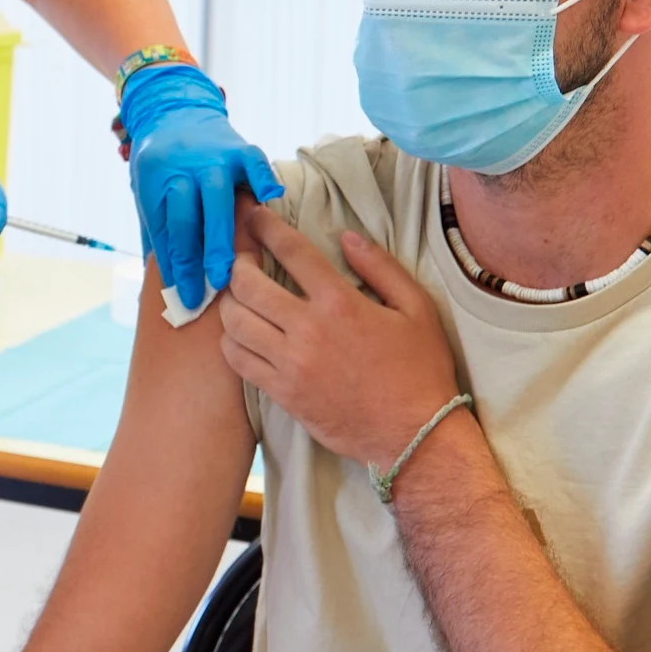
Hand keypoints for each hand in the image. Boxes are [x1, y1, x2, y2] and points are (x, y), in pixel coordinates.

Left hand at [123, 63, 281, 314]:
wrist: (173, 111)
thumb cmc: (163, 168)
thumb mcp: (150, 198)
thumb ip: (162, 235)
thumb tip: (171, 285)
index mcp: (157, 185)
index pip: (167, 231)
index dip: (176, 266)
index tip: (185, 297)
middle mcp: (184, 171)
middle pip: (190, 215)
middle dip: (199, 254)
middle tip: (211, 287)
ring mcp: (213, 158)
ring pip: (217, 196)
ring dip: (223, 233)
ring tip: (233, 266)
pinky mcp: (239, 148)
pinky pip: (253, 163)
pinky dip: (262, 178)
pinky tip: (271, 199)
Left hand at [213, 206, 461, 470]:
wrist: (415, 435)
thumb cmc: (421, 369)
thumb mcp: (417, 308)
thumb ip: (381, 267)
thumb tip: (347, 237)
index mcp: (341, 302)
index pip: (291, 251)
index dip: (266, 227)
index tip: (255, 217)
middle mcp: (309, 330)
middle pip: (247, 285)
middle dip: (237, 263)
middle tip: (240, 259)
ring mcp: (291, 364)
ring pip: (234, 323)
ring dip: (229, 303)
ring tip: (236, 295)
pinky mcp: (282, 394)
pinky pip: (238, 361)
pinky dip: (231, 342)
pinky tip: (239, 334)